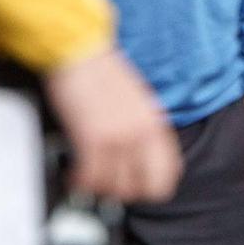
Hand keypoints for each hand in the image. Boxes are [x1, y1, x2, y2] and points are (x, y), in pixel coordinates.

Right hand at [44, 48, 180, 202]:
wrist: (80, 52)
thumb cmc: (103, 72)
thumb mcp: (137, 99)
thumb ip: (143, 127)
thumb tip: (141, 154)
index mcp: (155, 123)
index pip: (169, 172)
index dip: (153, 188)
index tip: (138, 189)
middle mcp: (141, 133)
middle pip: (143, 189)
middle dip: (123, 192)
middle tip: (108, 186)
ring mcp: (118, 137)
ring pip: (115, 188)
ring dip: (98, 188)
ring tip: (88, 179)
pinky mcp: (93, 138)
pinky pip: (90, 178)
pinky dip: (80, 181)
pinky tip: (74, 175)